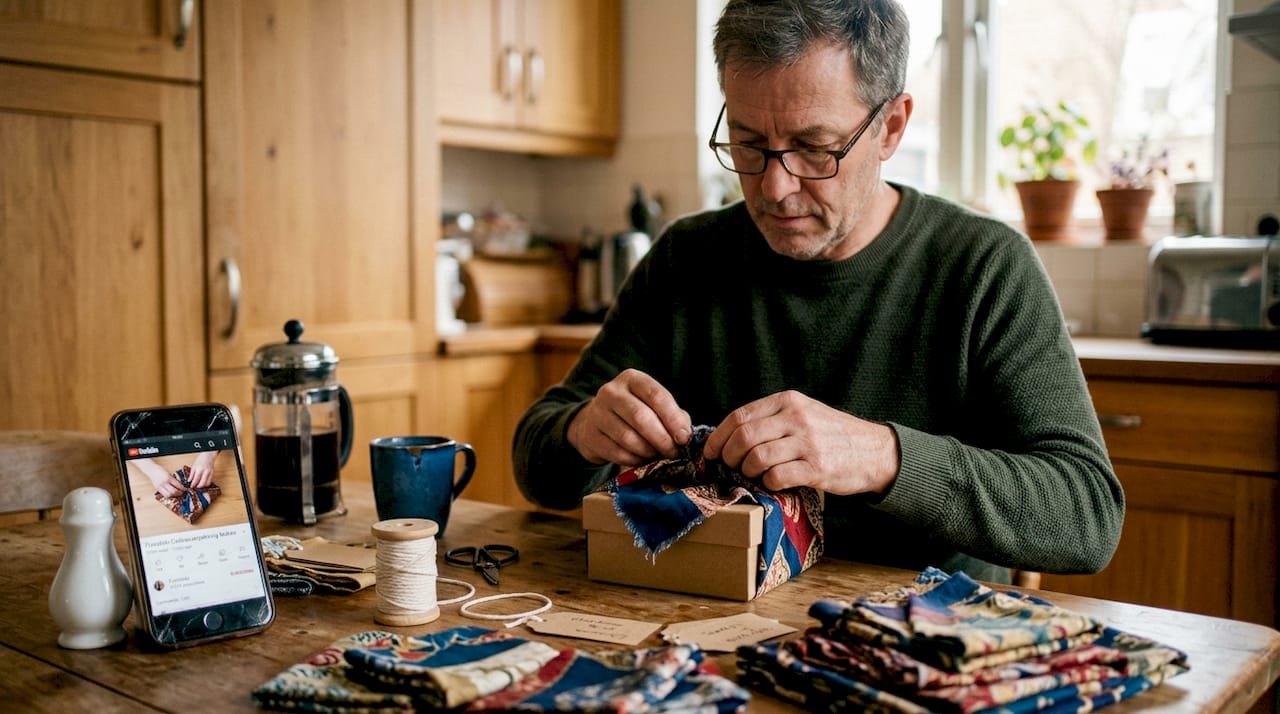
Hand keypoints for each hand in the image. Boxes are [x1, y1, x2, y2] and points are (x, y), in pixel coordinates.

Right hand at [135, 458, 184, 497]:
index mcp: (168, 478)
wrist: (152, 470)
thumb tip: (181, 486)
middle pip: (173, 492)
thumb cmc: (161, 470)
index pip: (178, 485)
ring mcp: (160, 487)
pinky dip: (169, 495)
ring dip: (174, 495)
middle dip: (179, 493)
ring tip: (177, 494)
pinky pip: (164, 494)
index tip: (186, 489)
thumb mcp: (170, 474)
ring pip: (168, 495)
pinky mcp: (157, 489)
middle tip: (182, 492)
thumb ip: (174, 480)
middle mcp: (164, 483)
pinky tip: (172, 494)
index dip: (183, 488)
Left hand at [186, 450, 217, 488]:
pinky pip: (210, 481)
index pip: (196, 480)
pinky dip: (206, 484)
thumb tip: (189, 480)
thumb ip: (191, 474)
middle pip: (202, 483)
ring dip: (202, 486)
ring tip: (199, 486)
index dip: (193, 484)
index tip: (191, 486)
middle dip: (198, 487)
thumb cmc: (200, 460)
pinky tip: (203, 483)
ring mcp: (210, 473)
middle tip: (195, 487)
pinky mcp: (213, 474)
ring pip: (207, 483)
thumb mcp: (194, 466)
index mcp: (199, 470)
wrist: (208, 456)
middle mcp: (205, 472)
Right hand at [567, 368, 692, 465]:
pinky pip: (616, 453)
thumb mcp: (654, 406)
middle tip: (673, 452)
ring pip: (628, 438)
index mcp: (632, 379)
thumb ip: (674, 416)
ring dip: (648, 451)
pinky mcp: (590, 435)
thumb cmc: (634, 413)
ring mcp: (597, 413)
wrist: (596, 422)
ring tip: (657, 455)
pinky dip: (633, 460)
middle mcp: (611, 392)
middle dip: (662, 439)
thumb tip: (685, 435)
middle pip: (641, 417)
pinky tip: (641, 460)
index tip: (684, 438)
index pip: (656, 395)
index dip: (673, 419)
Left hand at [701, 390, 899, 494]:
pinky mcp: (817, 468)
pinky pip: (776, 477)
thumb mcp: (804, 412)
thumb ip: (772, 418)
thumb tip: (729, 436)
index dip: (718, 437)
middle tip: (729, 466)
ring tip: (753, 475)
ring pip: (756, 458)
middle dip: (728, 456)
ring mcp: (807, 443)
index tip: (710, 451)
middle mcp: (796, 418)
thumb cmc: (832, 434)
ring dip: (747, 471)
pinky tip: (773, 482)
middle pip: (744, 438)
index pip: (739, 416)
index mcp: (788, 401)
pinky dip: (768, 483)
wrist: (874, 451)